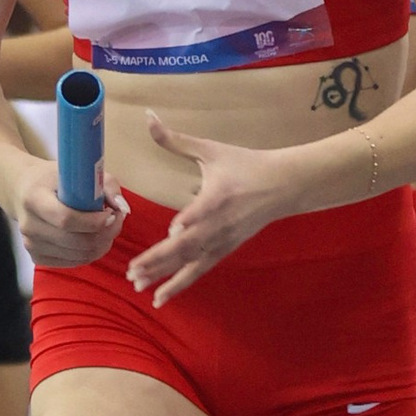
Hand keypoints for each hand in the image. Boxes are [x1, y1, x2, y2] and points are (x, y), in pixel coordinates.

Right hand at [11, 156, 124, 275]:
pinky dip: (89, 254)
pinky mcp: (36, 257)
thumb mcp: (78, 170)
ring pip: (78, 256)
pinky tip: (93, 238)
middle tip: (116, 221)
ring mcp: (31, 244)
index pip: (66, 219)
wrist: (21, 190)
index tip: (111, 213)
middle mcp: (29, 225)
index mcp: (34, 198)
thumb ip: (106, 185)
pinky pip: (73, 262)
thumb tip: (122, 208)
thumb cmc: (53, 179)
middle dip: (104, 235)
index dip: (94, 222)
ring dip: (100, 245)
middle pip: (75, 242)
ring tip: (106, 228)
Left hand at [127, 122, 298, 304]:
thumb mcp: (211, 150)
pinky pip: (198, 271)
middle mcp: (220, 223)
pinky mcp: (224, 250)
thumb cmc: (245, 165)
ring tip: (139, 286)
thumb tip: (148, 117)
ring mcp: (223, 240)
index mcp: (219, 195)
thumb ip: (175, 139)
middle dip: (160, 259)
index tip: (174, 229)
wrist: (282, 186)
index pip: (205, 210)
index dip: (191, 219)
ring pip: (190, 262)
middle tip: (133, 270)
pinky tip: (160, 298)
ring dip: (164, 276)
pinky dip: (179, 284)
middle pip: (188, 244)